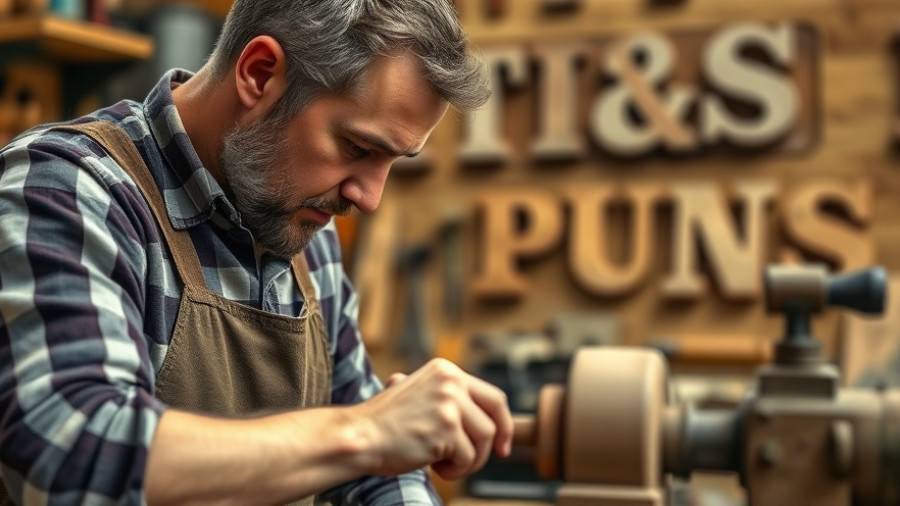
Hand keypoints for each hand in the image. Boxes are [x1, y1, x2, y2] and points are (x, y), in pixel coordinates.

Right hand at [354, 358, 512, 479]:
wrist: (359, 436)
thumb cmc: (384, 423)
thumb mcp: (417, 395)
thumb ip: (444, 398)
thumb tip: (480, 416)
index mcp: (445, 370)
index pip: (491, 395)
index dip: (503, 421)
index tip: (502, 442)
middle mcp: (450, 381)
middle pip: (494, 416)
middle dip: (499, 440)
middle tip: (498, 455)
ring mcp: (449, 404)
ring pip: (484, 439)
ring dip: (469, 460)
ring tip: (442, 463)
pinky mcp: (446, 428)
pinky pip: (467, 457)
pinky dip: (454, 470)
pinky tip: (432, 466)